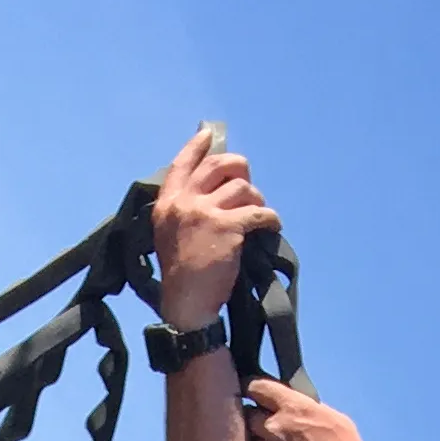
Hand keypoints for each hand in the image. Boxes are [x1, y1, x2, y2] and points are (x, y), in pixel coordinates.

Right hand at [151, 122, 277, 328]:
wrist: (186, 305)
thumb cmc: (181, 276)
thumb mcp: (170, 235)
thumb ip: (183, 209)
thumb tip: (213, 188)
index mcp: (167, 205)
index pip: (182, 164)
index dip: (197, 147)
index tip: (208, 135)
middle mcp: (184, 203)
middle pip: (219, 165)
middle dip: (239, 167)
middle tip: (246, 182)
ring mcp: (205, 213)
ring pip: (243, 187)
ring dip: (256, 199)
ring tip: (257, 215)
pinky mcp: (227, 227)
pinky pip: (259, 212)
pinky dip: (270, 219)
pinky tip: (272, 227)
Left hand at [241, 377, 376, 440]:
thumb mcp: (337, 422)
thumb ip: (312, 411)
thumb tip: (300, 408)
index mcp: (294, 408)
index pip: (259, 387)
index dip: (253, 389)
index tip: (252, 392)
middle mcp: (274, 428)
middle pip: (249, 415)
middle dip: (257, 419)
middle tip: (270, 427)